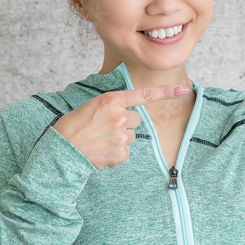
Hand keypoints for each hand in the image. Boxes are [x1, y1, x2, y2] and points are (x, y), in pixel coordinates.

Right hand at [53, 84, 188, 168]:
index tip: (183, 90)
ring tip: (99, 141)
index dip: (165, 92)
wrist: (61, 150)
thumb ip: (114, 106)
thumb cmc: (74, 126)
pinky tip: (101, 152)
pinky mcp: (121, 154)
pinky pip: (126, 152)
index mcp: (111, 100)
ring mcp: (121, 136)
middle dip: (124, 125)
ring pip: (131, 137)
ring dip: (119, 140)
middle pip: (136, 120)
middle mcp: (119, 116)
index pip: (144, 95)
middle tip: (103, 129)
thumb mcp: (92, 106)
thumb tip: (131, 116)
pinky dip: (116, 154)